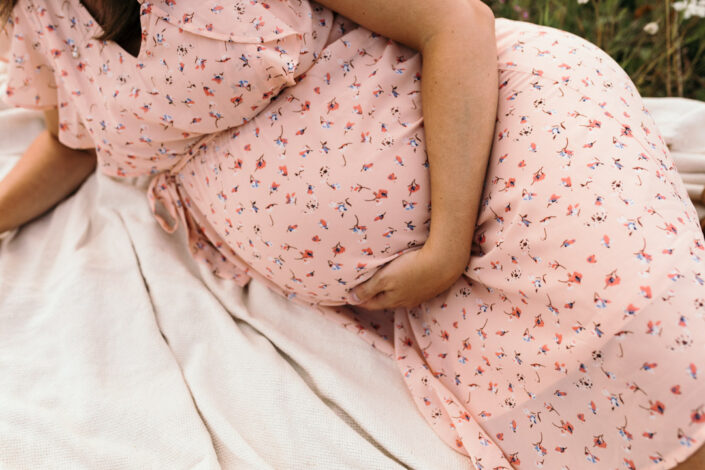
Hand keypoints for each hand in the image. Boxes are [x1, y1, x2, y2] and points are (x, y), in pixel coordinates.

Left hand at [348, 244, 467, 309]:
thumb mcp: (385, 278)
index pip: (371, 303)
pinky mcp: (430, 286)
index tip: (349, 296)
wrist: (444, 262)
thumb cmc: (411, 268)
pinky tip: (406, 278)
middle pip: (385, 300)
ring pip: (400, 295)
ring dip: (391, 290)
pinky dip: (405, 285)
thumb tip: (350, 299)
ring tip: (384, 284)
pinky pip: (413, 288)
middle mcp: (405, 301)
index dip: (360, 299)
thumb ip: (367, 289)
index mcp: (392, 300)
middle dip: (374, 296)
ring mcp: (419, 295)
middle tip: (364, 290)